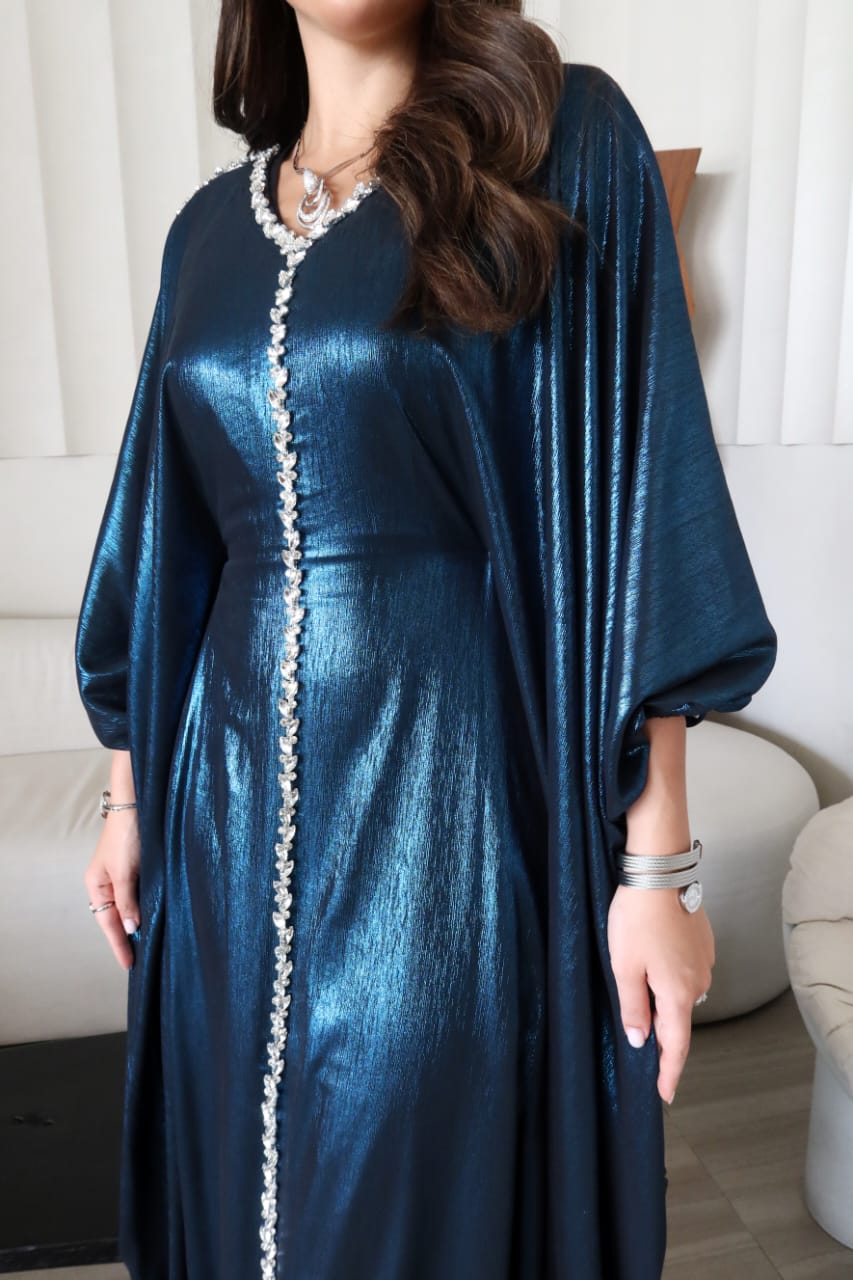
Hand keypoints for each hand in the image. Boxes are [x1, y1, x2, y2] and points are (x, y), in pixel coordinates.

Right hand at [83, 808, 141, 970]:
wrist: (137, 804)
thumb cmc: (126, 835)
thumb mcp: (125, 871)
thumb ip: (127, 900)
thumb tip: (131, 928)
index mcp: (96, 885)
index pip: (108, 922)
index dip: (118, 943)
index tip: (128, 964)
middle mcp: (107, 884)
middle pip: (115, 917)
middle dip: (126, 937)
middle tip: (140, 960)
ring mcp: (121, 877)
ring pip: (127, 908)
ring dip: (135, 924)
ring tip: (147, 946)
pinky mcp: (135, 870)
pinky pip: (137, 897)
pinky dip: (143, 909)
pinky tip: (151, 919)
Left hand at [606, 882, 714, 1104]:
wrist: (659, 872)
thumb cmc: (638, 918)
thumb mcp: (624, 966)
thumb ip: (633, 1007)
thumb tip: (640, 1040)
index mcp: (678, 993)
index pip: (676, 1046)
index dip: (668, 1072)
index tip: (664, 1094)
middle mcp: (699, 981)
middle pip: (678, 1019)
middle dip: (661, 1033)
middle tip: (640, 1044)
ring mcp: (704, 960)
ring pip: (682, 993)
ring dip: (664, 1001)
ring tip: (641, 997)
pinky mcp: (703, 942)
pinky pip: (686, 971)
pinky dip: (670, 978)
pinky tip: (653, 965)